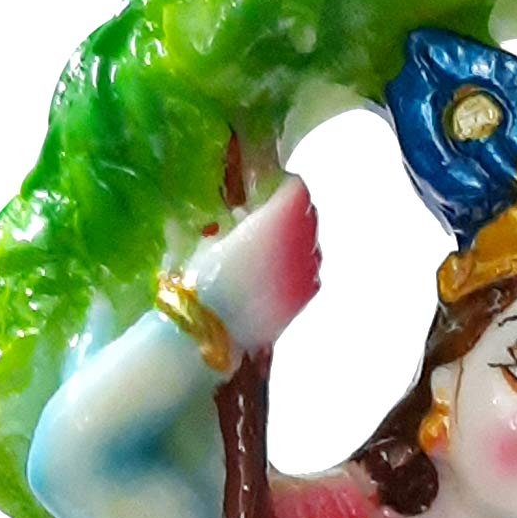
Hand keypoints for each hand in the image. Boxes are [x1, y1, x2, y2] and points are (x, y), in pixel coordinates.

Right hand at [186, 176, 320, 353]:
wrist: (214, 331)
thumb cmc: (204, 278)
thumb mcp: (212, 234)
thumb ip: (235, 218)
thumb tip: (240, 213)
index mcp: (280, 219)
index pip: (296, 189)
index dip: (279, 186)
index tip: (263, 189)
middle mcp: (302, 242)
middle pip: (308, 213)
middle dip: (288, 211)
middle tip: (263, 216)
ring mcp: (309, 270)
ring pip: (312, 241)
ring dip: (295, 237)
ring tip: (268, 245)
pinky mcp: (308, 295)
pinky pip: (312, 268)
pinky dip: (298, 264)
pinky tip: (275, 271)